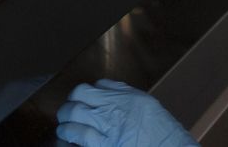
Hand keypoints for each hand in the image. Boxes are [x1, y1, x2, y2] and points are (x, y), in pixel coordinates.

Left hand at [55, 80, 197, 146]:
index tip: (85, 99)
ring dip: (66, 117)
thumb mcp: (148, 107)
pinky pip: (79, 133)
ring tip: (63, 123)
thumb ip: (127, 96)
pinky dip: (69, 132)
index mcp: (127, 96)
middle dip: (72, 101)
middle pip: (81, 94)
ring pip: (75, 112)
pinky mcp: (103, 143)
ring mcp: (107, 125)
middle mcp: (115, 106)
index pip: (99, 85)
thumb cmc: (164, 134)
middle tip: (69, 110)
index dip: (88, 92)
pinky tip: (65, 134)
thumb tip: (106, 88)